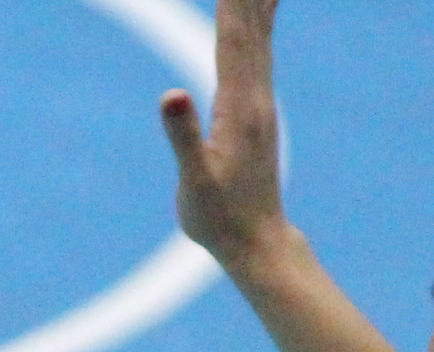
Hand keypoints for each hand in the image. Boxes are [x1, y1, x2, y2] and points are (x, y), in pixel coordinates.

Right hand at [157, 0, 286, 266]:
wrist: (257, 244)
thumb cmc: (220, 220)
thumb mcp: (194, 183)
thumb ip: (182, 138)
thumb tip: (171, 95)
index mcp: (239, 104)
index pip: (232, 33)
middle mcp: (256, 93)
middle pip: (251, 19)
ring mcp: (260, 98)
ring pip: (259, 28)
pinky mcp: (257, 106)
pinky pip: (259, 46)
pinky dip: (259, 16)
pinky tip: (262, 3)